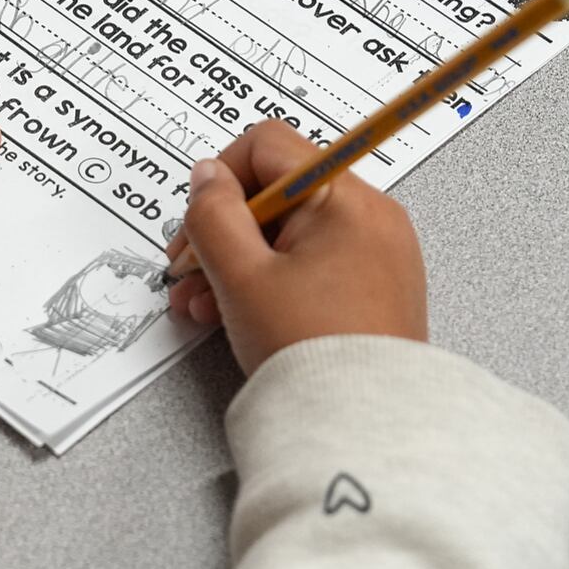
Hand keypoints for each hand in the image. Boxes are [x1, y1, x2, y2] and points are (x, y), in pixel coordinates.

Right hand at [164, 119, 427, 374]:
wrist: (364, 422)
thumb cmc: (313, 352)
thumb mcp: (240, 275)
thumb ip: (212, 214)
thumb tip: (207, 177)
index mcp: (346, 199)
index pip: (269, 146)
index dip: (220, 177)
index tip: (198, 218)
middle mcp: (371, 216)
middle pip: (277, 191)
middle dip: (223, 228)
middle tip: (190, 268)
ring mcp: (378, 252)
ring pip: (290, 230)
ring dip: (239, 257)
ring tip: (205, 301)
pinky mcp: (375, 285)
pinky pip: (313, 260)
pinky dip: (272, 275)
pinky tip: (239, 309)